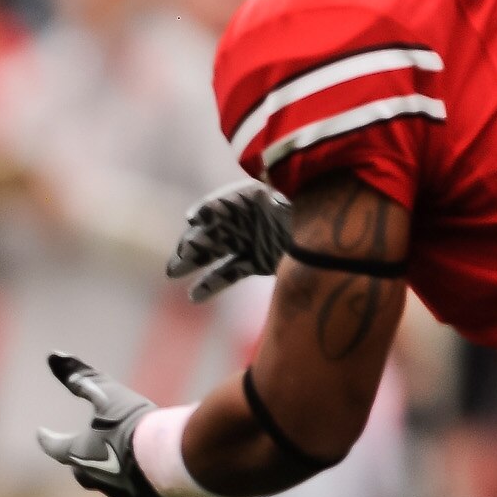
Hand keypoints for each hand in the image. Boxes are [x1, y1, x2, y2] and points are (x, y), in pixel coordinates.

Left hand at [34, 353, 173, 496]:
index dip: (48, 439)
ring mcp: (124, 495)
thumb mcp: (105, 393)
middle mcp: (96, 479)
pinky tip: (149, 484)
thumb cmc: (132, 423)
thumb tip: (53, 354)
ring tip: (116, 471)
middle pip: (81, 474)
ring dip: (111, 480)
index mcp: (80, 455)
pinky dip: (143, 489)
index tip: (41, 434)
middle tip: (79, 457)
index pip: (55, 448)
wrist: (171, 456)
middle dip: (80, 464)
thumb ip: (80, 375)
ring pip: (111, 490)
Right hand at [167, 178, 292, 302]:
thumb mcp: (260, 200)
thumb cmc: (290, 211)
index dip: (204, 213)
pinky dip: (211, 285)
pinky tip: (194, 296)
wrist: (323, 233)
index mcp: (242, 201)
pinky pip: (229, 273)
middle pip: (208, 233)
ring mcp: (247, 242)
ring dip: (193, 262)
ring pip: (213, 253)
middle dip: (190, 245)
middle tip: (176, 257)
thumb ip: (227, 204)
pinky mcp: (255, 263)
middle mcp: (241, 221)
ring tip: (172, 273)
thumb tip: (191, 218)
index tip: (194, 221)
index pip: (215, 208)